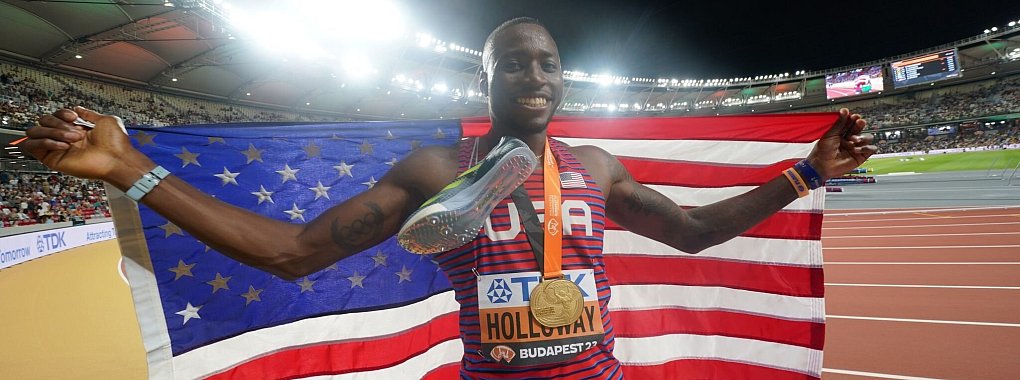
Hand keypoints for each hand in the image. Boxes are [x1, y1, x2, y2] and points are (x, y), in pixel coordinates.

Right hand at [22, 107, 150, 186]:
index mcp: (76, 128)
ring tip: (72, 139)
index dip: (62, 113)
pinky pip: (32, 147)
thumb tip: (77, 108)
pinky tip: (63, 145)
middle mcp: (64, 137)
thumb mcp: (104, 120)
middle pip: (43, 121)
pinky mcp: (52, 159)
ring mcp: (57, 148)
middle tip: (76, 131)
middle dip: (58, 123)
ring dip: (53, 132)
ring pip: (35, 132)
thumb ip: (88, 113)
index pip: (55, 115)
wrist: (116, 159)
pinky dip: (45, 142)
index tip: (73, 117)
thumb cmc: (115, 143)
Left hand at [806, 108, 877, 180]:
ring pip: (868, 137)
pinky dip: (866, 147)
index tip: (853, 116)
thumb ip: (839, 123)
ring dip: (861, 137)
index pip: (852, 122)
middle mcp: (850, 138)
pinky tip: (856, 149)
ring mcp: (856, 147)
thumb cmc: (822, 151)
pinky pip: (871, 149)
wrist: (821, 165)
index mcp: (842, 132)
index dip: (854, 118)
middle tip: (858, 122)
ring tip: (852, 141)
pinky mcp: (861, 156)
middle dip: (859, 125)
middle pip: (860, 128)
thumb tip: (845, 111)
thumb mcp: (830, 134)